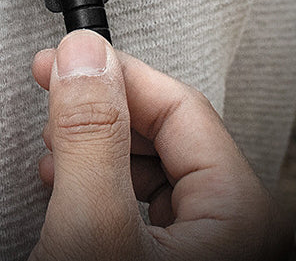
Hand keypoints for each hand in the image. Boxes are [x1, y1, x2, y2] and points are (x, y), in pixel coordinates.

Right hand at [29, 29, 291, 260]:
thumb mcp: (92, 231)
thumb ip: (91, 138)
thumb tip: (85, 54)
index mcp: (242, 214)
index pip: (179, 103)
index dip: (114, 72)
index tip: (64, 57)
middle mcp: (235, 229)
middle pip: (165, 130)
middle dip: (101, 109)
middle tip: (53, 93)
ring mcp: (206, 247)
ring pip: (149, 161)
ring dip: (95, 143)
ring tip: (55, 145)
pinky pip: (140, 198)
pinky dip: (98, 180)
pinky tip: (68, 180)